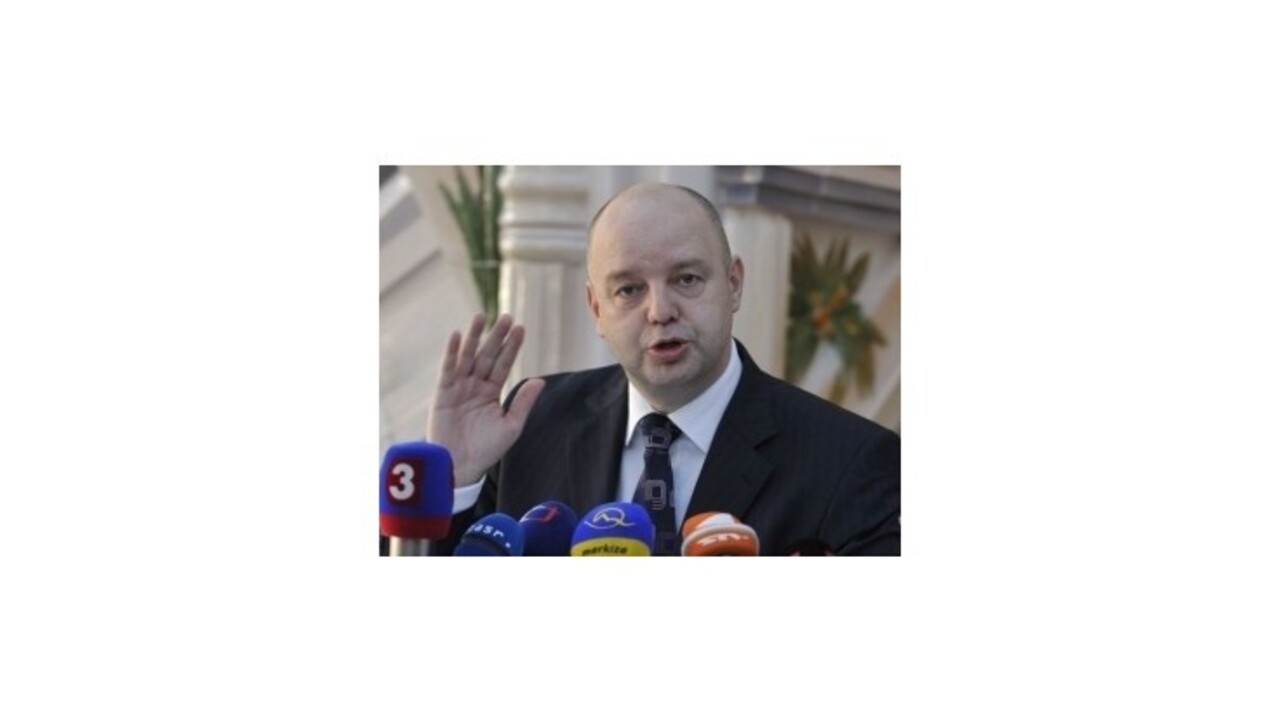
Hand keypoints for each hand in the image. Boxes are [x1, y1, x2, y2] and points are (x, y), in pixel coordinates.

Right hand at [427, 313, 545, 485]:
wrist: (460, 467)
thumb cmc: (486, 450)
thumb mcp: (510, 426)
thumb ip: (523, 403)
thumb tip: (541, 380)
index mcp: (491, 392)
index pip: (503, 364)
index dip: (511, 347)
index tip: (521, 328)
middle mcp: (475, 385)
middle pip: (487, 355)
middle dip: (496, 336)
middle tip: (507, 316)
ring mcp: (458, 387)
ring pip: (468, 357)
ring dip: (474, 336)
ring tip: (482, 316)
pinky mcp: (442, 393)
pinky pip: (447, 369)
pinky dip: (452, 353)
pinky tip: (458, 335)